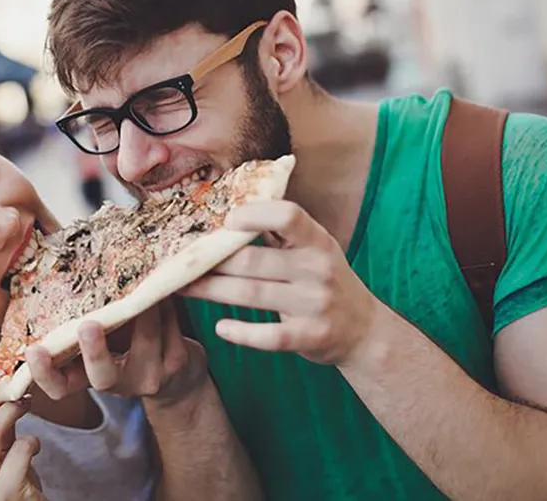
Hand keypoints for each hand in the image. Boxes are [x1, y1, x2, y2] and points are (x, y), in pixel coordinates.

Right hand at [25, 298, 208, 405]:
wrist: (177, 378)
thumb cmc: (125, 348)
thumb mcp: (99, 340)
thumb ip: (80, 321)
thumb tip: (59, 273)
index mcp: (88, 377)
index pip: (59, 387)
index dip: (44, 373)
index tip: (33, 350)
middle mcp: (117, 384)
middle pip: (103, 377)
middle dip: (95, 351)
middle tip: (87, 326)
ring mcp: (149, 376)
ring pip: (145, 339)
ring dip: (143, 307)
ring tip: (141, 280)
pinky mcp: (176, 362)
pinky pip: (169, 326)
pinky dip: (164, 303)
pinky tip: (162, 287)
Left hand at [181, 200, 385, 365]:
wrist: (363, 329)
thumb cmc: (325, 280)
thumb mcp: (314, 248)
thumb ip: (280, 232)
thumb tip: (228, 211)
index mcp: (318, 240)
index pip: (288, 215)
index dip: (253, 215)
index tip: (225, 220)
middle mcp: (318, 268)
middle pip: (252, 260)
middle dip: (212, 261)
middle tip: (182, 261)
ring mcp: (314, 304)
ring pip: (250, 294)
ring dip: (211, 290)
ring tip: (184, 287)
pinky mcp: (309, 336)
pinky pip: (268, 336)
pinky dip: (241, 332)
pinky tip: (221, 327)